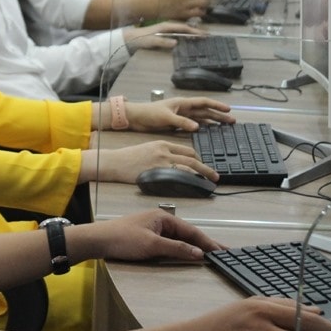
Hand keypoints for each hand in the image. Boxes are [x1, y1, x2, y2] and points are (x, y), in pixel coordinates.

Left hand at [77, 208, 223, 262]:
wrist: (97, 240)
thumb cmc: (122, 239)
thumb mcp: (152, 245)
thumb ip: (177, 248)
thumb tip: (198, 253)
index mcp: (163, 217)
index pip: (191, 230)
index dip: (207, 242)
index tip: (221, 250)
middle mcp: (160, 219)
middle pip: (187, 233)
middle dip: (204, 243)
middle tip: (223, 252)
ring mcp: (154, 227)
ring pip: (179, 238)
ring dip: (194, 246)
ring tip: (210, 254)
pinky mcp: (147, 236)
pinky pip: (170, 241)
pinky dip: (181, 248)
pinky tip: (188, 253)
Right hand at [90, 141, 216, 182]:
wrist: (115, 162)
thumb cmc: (128, 158)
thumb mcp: (148, 149)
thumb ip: (162, 154)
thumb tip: (174, 164)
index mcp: (163, 143)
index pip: (186, 150)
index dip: (198, 159)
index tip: (203, 166)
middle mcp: (165, 150)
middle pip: (192, 157)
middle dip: (205, 168)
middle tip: (214, 176)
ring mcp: (162, 161)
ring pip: (188, 167)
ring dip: (202, 175)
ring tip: (210, 182)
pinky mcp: (157, 171)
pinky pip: (178, 176)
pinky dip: (189, 181)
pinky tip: (194, 186)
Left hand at [122, 21, 205, 51]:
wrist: (128, 39)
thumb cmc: (139, 39)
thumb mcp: (150, 41)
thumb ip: (162, 42)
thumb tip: (176, 43)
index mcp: (165, 26)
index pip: (183, 28)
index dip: (194, 31)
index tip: (203, 34)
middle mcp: (166, 26)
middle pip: (184, 28)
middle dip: (195, 31)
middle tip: (206, 35)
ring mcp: (165, 30)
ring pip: (181, 31)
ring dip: (190, 34)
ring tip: (200, 37)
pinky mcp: (162, 35)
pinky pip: (176, 34)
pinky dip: (184, 36)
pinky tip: (187, 40)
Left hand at [125, 97, 233, 132]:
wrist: (136, 118)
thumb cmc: (149, 113)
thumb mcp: (166, 117)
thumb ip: (182, 121)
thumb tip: (197, 127)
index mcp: (183, 103)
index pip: (204, 102)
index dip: (217, 105)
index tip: (228, 109)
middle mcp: (184, 108)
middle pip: (206, 111)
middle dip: (219, 115)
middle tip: (232, 121)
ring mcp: (181, 116)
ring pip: (201, 118)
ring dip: (212, 121)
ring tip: (224, 126)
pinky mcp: (177, 123)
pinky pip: (193, 124)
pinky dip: (202, 127)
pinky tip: (208, 130)